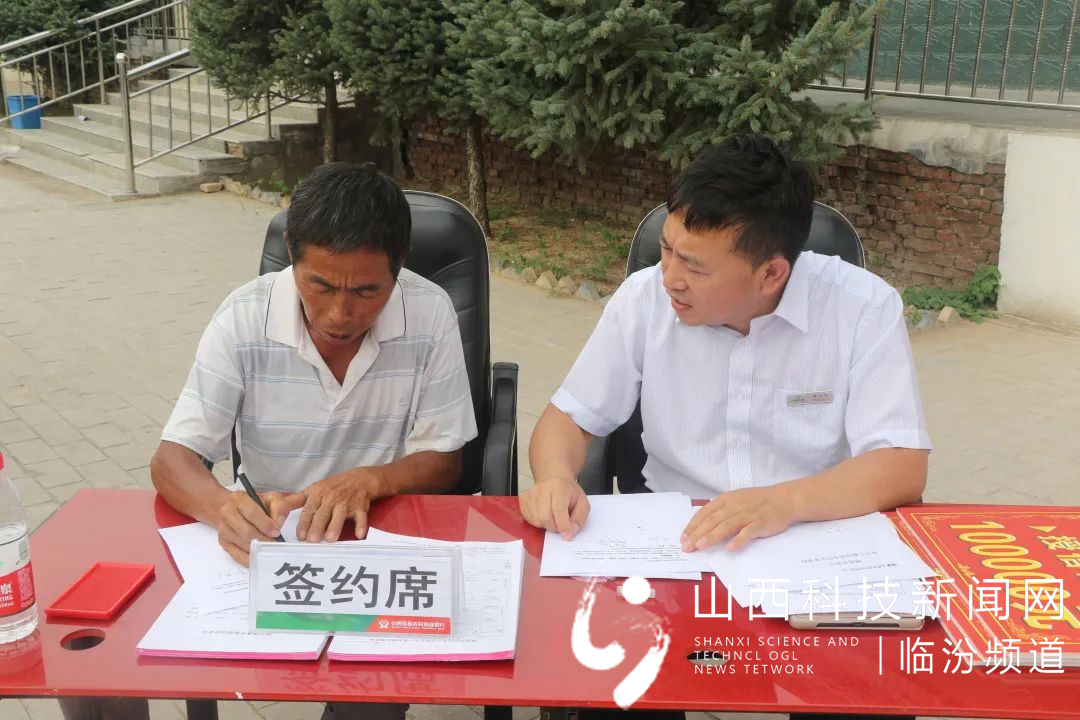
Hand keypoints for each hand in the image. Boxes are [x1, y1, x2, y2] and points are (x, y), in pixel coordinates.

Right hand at [216, 490, 292, 565]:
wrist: (233, 508)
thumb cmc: (255, 504)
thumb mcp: (270, 498)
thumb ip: (279, 506)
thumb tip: (279, 522)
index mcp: (239, 499)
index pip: (252, 513)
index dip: (266, 524)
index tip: (276, 531)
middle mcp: (227, 513)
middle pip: (247, 532)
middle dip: (264, 539)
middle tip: (274, 541)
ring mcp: (224, 529)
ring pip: (243, 544)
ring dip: (258, 548)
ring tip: (268, 546)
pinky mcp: (223, 542)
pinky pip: (237, 555)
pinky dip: (250, 558)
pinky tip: (259, 555)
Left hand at [295, 468, 385, 542]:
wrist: (358, 479)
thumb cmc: (332, 487)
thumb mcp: (312, 490)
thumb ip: (295, 500)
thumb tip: (277, 509)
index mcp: (318, 495)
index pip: (309, 510)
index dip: (304, 523)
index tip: (300, 536)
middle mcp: (331, 499)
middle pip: (323, 514)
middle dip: (317, 527)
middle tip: (312, 540)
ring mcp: (346, 503)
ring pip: (340, 515)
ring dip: (335, 527)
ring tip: (330, 539)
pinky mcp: (360, 508)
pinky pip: (361, 517)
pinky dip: (361, 525)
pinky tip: (359, 535)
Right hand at [519, 477, 589, 538]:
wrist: (554, 480)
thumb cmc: (569, 493)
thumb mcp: (583, 503)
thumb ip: (579, 518)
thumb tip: (569, 533)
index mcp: (560, 487)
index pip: (559, 509)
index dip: (563, 525)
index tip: (567, 535)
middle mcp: (542, 489)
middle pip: (545, 517)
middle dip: (555, 527)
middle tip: (561, 523)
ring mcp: (531, 494)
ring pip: (537, 520)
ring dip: (546, 525)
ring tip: (553, 516)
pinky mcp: (523, 500)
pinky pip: (529, 519)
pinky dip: (538, 522)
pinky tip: (544, 514)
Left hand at [681, 485, 796, 551]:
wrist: (785, 499)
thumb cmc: (758, 501)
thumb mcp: (736, 500)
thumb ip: (721, 510)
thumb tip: (703, 524)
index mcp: (726, 499)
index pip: (705, 512)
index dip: (693, 525)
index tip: (683, 537)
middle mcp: (734, 505)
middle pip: (712, 520)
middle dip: (697, 534)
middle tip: (687, 546)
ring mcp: (747, 514)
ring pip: (726, 525)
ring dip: (712, 536)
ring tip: (701, 546)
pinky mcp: (760, 523)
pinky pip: (748, 532)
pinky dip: (739, 540)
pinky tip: (730, 549)